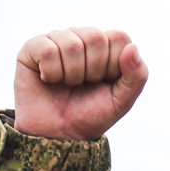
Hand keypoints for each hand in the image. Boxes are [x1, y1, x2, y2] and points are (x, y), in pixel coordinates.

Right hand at [13, 28, 147, 139]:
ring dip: (72, 74)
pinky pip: (47, 50)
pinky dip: (51, 72)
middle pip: (95, 37)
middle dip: (93, 70)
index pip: (119, 37)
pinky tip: (48, 80)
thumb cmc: (91, 115)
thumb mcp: (122, 101)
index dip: (114, 64)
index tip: (105, 81)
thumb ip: (137, 76)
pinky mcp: (32, 48)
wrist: (59, 134)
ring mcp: (57, 40)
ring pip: (71, 43)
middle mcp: (82, 38)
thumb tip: (132, 47)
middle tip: (84, 84)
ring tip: (67, 84)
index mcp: (106, 47)